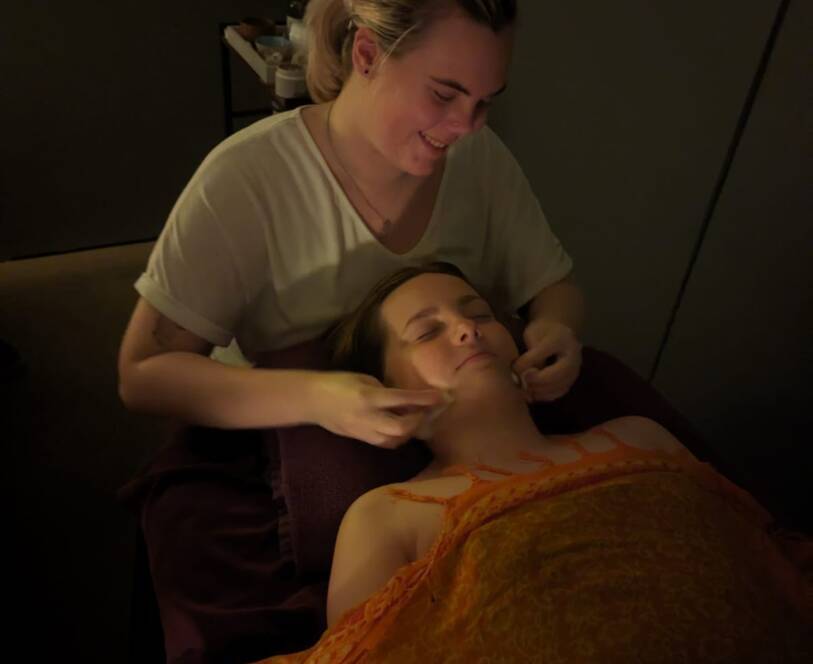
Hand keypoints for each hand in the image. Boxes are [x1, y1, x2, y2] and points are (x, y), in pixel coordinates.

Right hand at [310, 371, 446, 448]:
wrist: (312, 400)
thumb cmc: (339, 383)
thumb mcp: (364, 379)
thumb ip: (386, 391)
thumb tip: (407, 400)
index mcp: (368, 397)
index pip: (401, 400)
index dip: (423, 399)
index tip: (441, 397)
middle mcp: (367, 417)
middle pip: (400, 428)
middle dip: (417, 421)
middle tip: (426, 412)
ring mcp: (363, 431)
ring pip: (393, 440)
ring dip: (409, 432)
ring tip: (416, 420)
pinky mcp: (360, 439)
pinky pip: (384, 443)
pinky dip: (397, 438)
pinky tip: (402, 429)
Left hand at [512, 319, 581, 401]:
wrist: (559, 333)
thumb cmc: (542, 333)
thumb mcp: (533, 333)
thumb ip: (530, 351)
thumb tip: (522, 373)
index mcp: (561, 339)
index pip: (542, 353)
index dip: (526, 362)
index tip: (514, 367)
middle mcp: (573, 356)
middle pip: (557, 374)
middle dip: (537, 380)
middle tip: (522, 380)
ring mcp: (574, 370)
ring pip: (559, 386)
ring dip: (540, 390)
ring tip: (525, 388)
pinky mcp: (571, 381)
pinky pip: (559, 393)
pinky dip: (544, 396)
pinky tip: (532, 394)